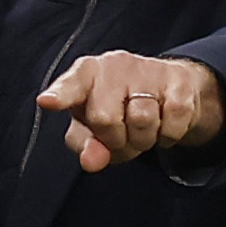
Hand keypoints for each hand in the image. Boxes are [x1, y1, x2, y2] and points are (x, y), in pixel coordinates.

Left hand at [37, 52, 222, 172]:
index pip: (70, 85)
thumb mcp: (93, 127)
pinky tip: (163, 124)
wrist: (169, 88)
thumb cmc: (119, 107)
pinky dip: (168, 135)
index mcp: (85, 74)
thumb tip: (92, 161)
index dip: (59, 95)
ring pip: (142, 121)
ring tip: (142, 130)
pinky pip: (172, 122)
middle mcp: (114, 65)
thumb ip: (85, 145)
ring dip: (144, 139)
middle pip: (105, 119)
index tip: (47, 101)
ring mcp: (148, 70)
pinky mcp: (179, 80)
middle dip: (115, 140)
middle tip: (122, 136)